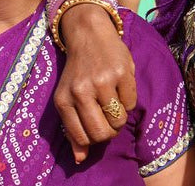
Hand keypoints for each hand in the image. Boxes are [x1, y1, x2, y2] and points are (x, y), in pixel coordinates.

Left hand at [53, 5, 136, 163]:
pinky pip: (131, 103)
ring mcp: (102, 81)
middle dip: (109, 131)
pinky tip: (119, 86)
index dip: (93, 138)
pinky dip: (128, 100)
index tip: (95, 125)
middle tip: (107, 116)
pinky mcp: (121, 72)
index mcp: (63, 100)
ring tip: (112, 100)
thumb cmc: (78, 71)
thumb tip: (80, 159)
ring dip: (119, 116)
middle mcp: (81, 91)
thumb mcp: (67, 98)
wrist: (88, 34)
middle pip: (103, 133)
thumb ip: (73, 129)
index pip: (82, 138)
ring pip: (118, 120)